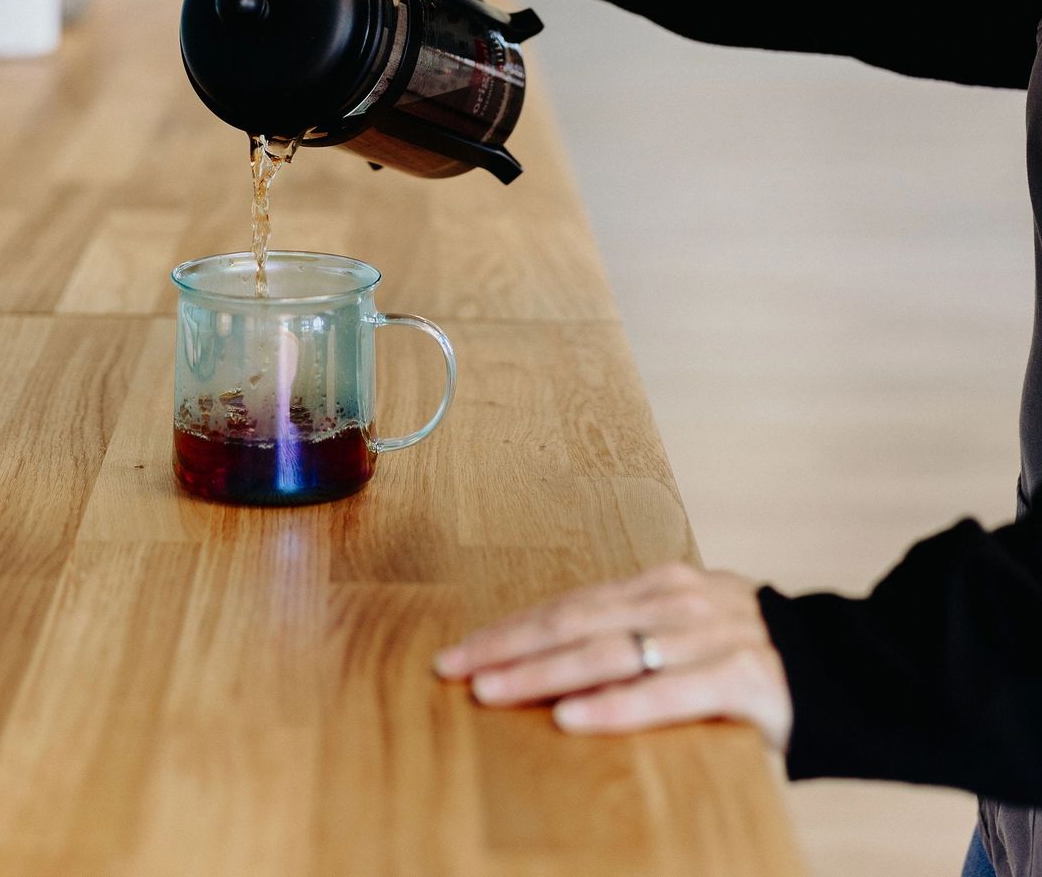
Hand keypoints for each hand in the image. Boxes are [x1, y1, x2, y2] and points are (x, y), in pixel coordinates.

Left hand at [433, 564, 792, 750]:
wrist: (848, 669)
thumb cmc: (748, 659)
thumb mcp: (685, 635)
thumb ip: (632, 643)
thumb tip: (551, 673)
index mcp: (660, 585)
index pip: (569, 604)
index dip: (512, 627)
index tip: (460, 650)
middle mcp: (680, 599)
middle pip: (575, 620)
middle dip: (509, 645)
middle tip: (454, 668)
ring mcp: (710, 634)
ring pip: (609, 651)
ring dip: (543, 672)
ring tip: (492, 689)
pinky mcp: (742, 677)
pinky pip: (666, 692)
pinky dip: (615, 706)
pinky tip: (572, 718)